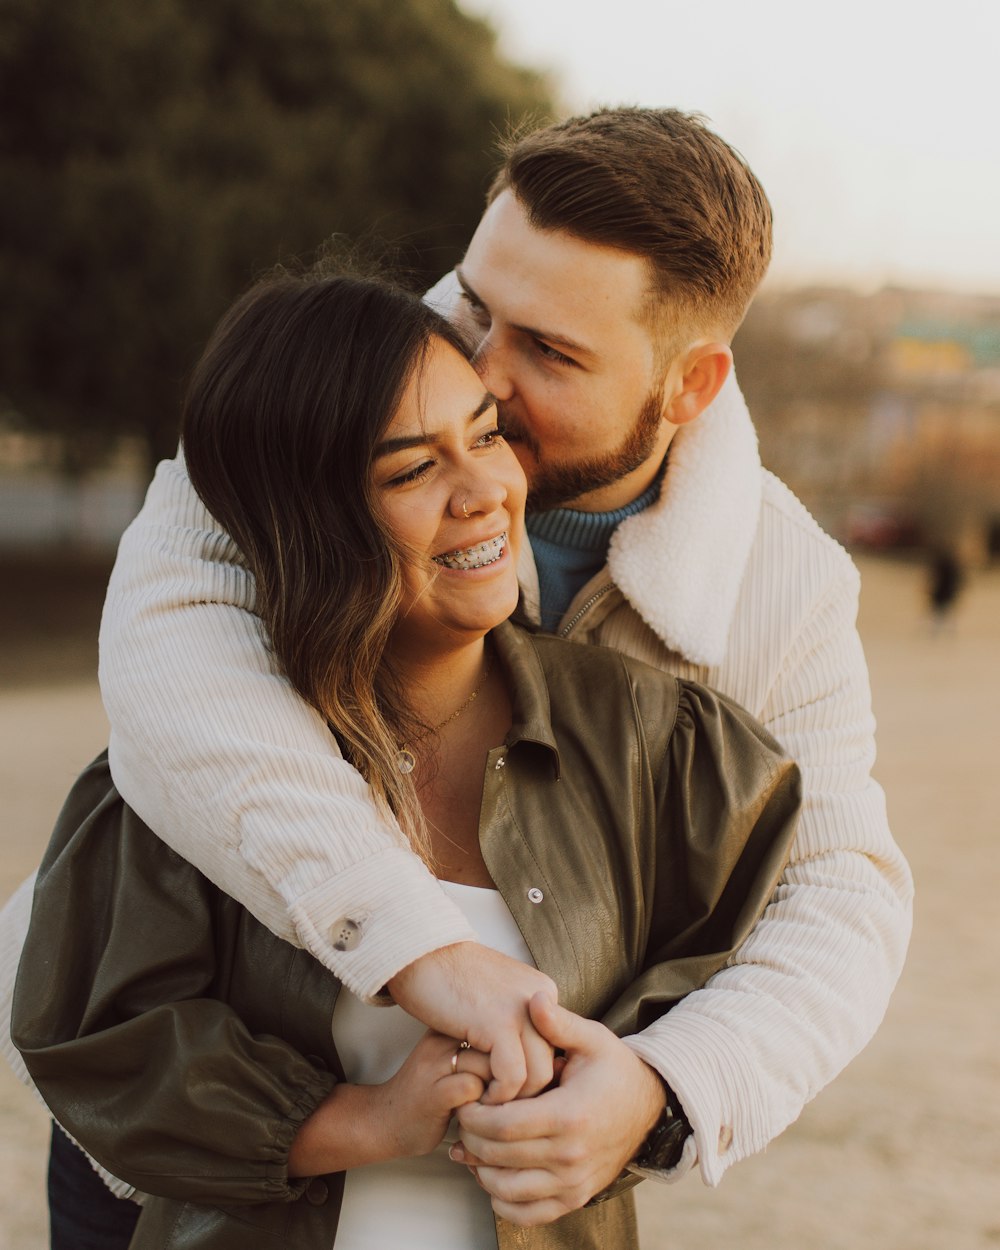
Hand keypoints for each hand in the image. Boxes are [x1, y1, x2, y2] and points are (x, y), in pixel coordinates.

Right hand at [289, 1031, 490, 1175]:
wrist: (384, 1121)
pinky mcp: (434, 1093)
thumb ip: (478, 1044)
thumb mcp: (450, 1056)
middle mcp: (440, 1039)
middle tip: (500, 1093)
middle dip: (507, 1071)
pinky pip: (473, 1088)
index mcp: (447, 1027)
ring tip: (488, 1105)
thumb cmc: (429, 1091)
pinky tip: (475, 1116)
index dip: (508, 1051)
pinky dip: (483, 1106)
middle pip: (497, 1043)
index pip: (496, 1024)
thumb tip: (522, 1045)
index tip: (505, 1072)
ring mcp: (435, 1065)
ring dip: (497, 1090)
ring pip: (489, 1065)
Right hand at [387, 943, 556, 1102]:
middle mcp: (540, 998)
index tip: (509, 1093)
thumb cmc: (447, 976)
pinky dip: (497, 1097)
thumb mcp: (494, 992)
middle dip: (526, 1096)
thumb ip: (514, 1015)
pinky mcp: (497, 1023)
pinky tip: (476, 1099)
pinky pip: (512, 1077)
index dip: (532, 1077)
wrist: (416, 953)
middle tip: (499, 1110)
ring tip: (487, 1108)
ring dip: (512, 1102)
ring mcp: (521, 1010)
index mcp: (542, 992)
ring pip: (538, 1076)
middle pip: (550, 1064)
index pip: (553, 1048)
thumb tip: (529, 1049)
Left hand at [451, 994, 665, 1225]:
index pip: (504, 1126)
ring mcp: (574, 1182)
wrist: (650, 1106)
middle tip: (460, 1118)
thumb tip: (533, 998)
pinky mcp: (576, 1198)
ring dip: (479, 1171)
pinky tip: (492, 1174)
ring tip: (469, 1145)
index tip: (464, 1099)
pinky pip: (528, 1214)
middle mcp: (571, 1155)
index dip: (474, 1116)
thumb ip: (557, 1022)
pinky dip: (502, 1202)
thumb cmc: (614, 1069)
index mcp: (570, 1114)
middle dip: (470, 1139)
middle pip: (500, 1158)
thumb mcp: (591, 1038)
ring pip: (508, 1191)